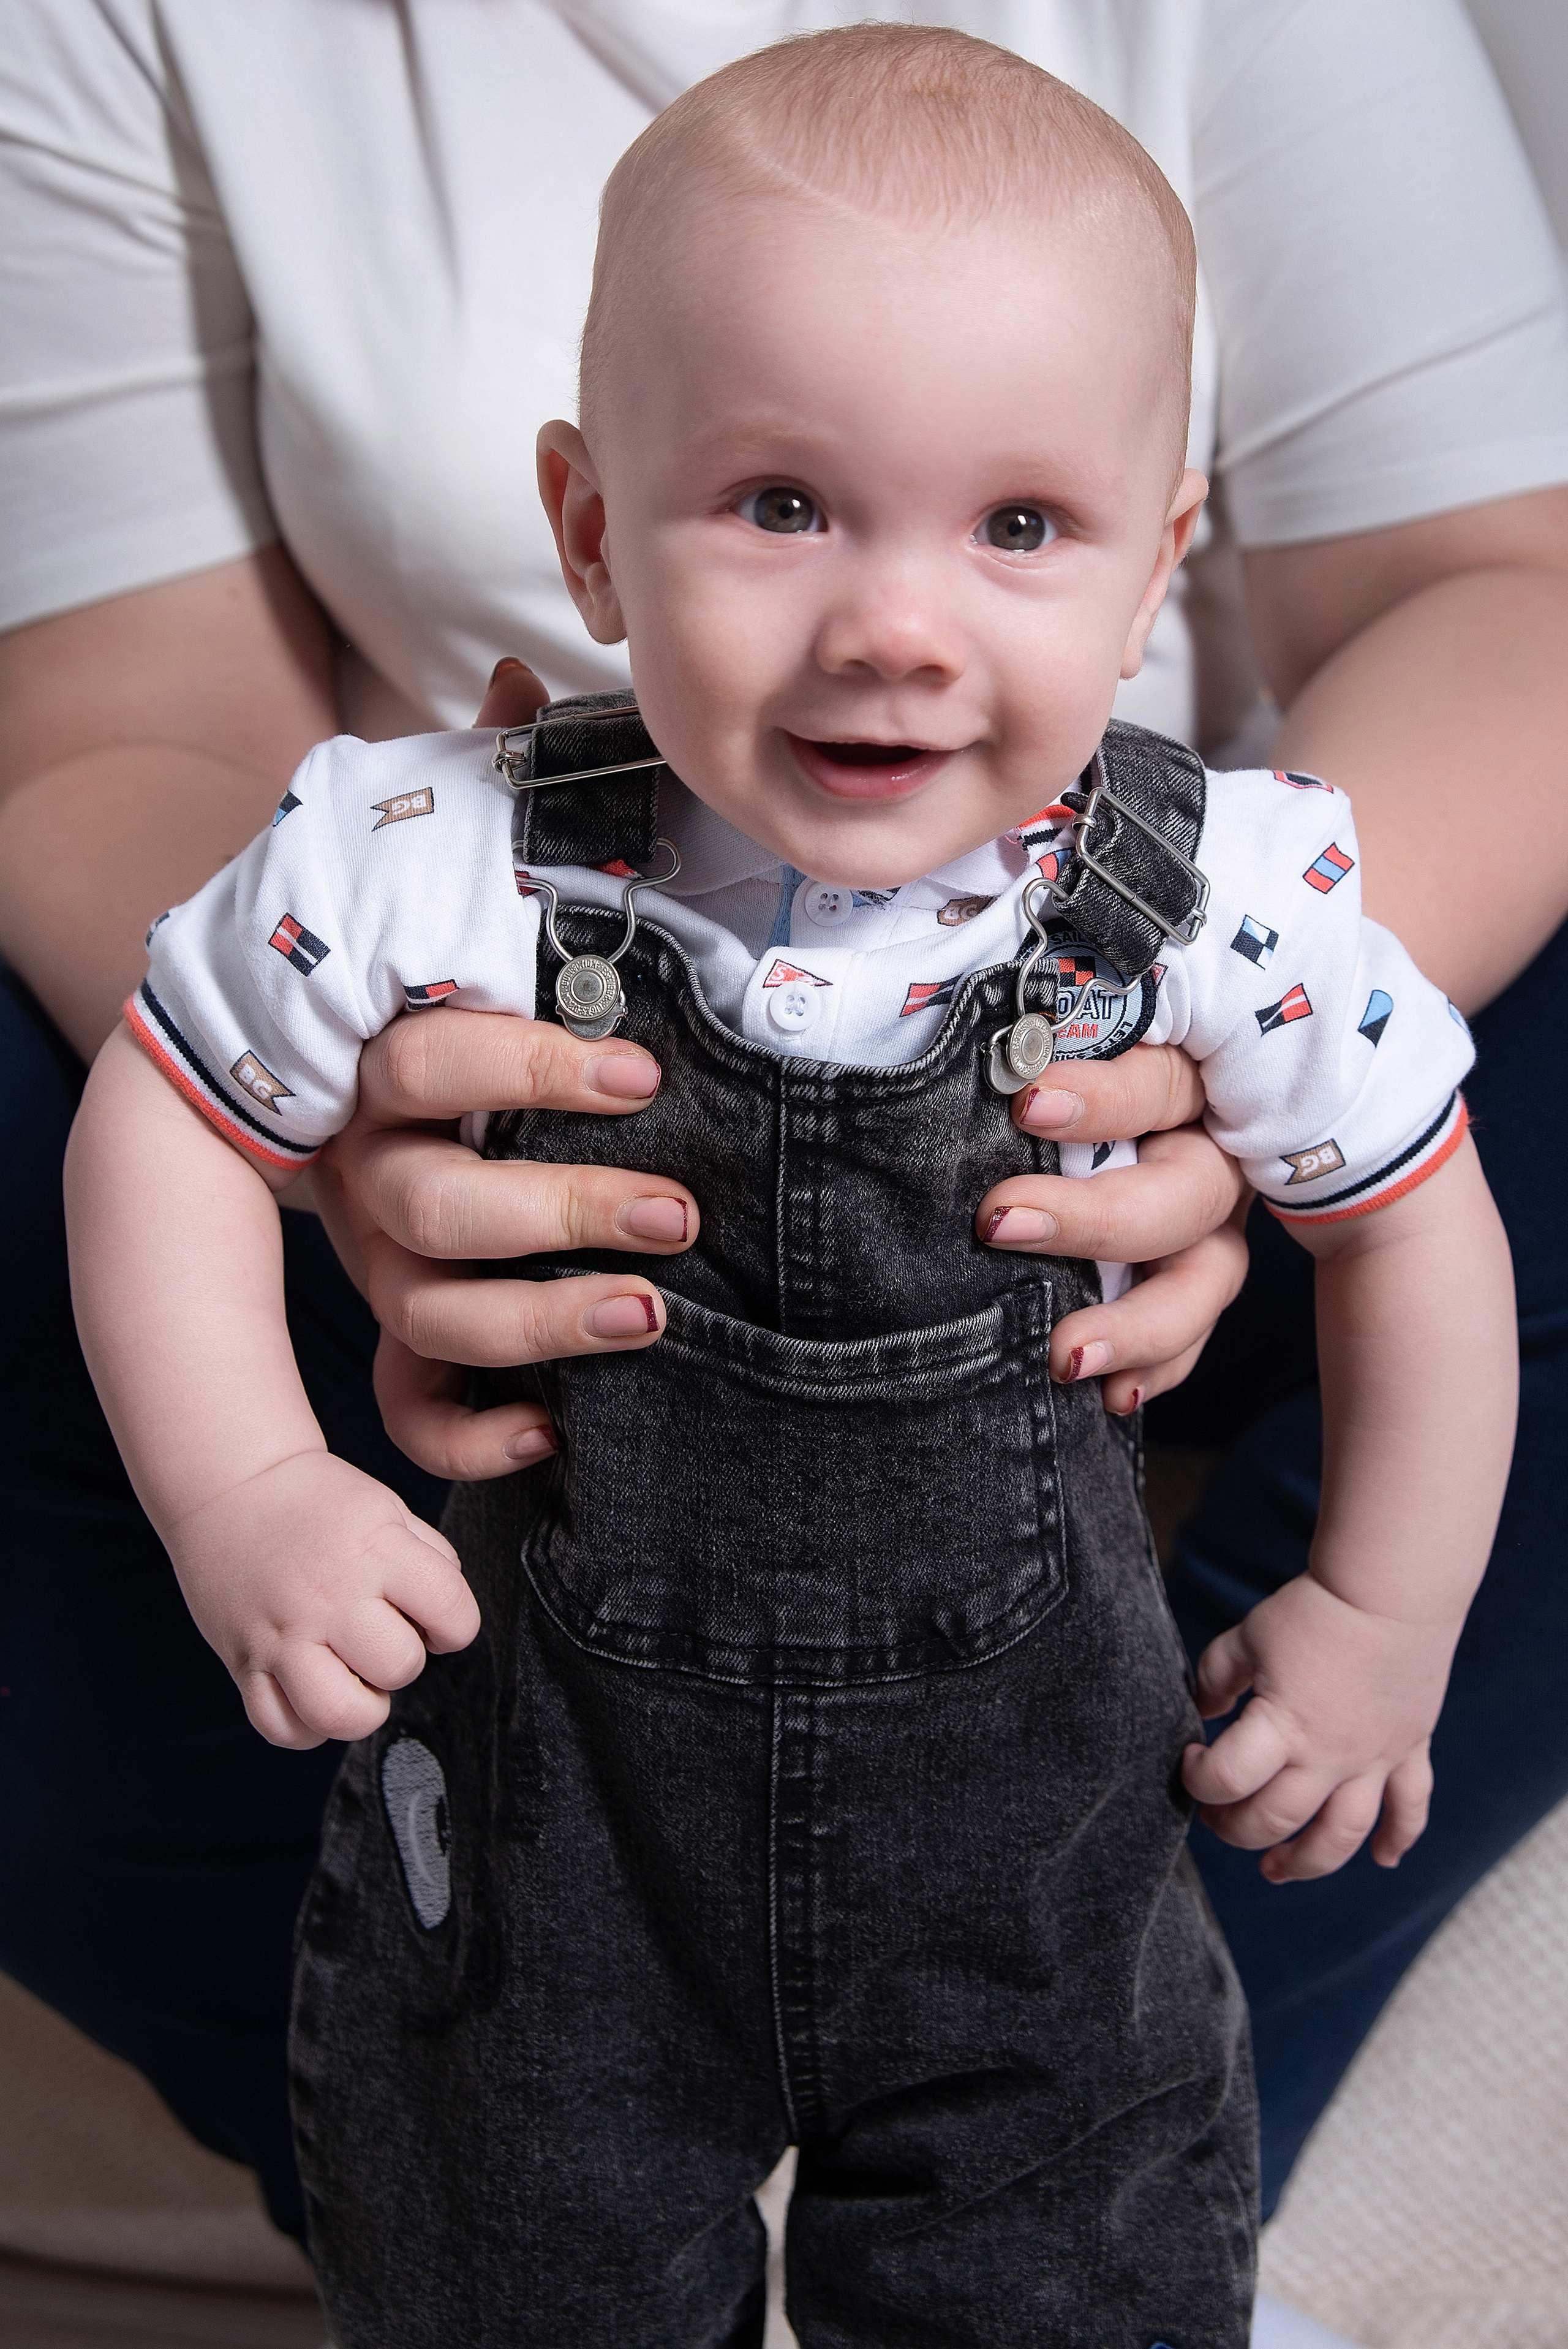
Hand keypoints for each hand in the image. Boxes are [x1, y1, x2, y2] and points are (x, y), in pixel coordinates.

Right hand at [166, 1451, 481, 1748]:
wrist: (230, 1487)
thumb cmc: (316, 1502)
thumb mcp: (388, 1509)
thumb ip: (432, 1559)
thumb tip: (449, 1619)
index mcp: (375, 1550)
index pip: (452, 1611)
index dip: (456, 1626)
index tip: (435, 1620)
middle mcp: (329, 1596)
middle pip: (400, 1667)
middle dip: (403, 1660)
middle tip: (382, 1638)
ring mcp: (282, 1634)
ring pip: (341, 1715)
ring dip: (361, 1706)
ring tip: (353, 1677)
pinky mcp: (243, 1662)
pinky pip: (283, 1728)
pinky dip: (307, 1725)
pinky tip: (313, 1690)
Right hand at [316, 658, 698, 1481]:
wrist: (319, 1078)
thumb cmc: (443, 987)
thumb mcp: (458, 893)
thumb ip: (496, 794)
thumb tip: (525, 667)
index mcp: (382, 1056)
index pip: (432, 1065)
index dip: (529, 1072)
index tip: (641, 1072)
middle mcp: (368, 1162)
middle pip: (432, 1206)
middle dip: (560, 1210)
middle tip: (681, 1213)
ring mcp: (377, 1253)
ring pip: (428, 1312)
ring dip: (541, 1324)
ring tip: (655, 1317)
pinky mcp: (398, 1328)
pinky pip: (408, 1409)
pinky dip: (470, 1438)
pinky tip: (555, 1436)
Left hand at [976, 1048, 1248, 1411]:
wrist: (1128, 1100)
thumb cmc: (1069, 1059)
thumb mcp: (1077, 1035)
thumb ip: (1048, 1038)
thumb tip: (995, 1052)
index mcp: (1188, 1078)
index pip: (1157, 1084)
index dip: (1101, 1098)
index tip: (1028, 1104)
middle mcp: (1212, 1152)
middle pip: (1182, 1193)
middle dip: (1093, 1219)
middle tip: (1000, 1224)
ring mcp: (1215, 1222)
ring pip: (1206, 1277)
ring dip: (1139, 1324)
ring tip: (1066, 1356)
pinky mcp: (1197, 1272)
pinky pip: (1195, 1331)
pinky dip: (1157, 1367)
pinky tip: (1114, 1396)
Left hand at [1182, 1571, 1459, 1881]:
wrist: (1390, 1591)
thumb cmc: (1314, 1611)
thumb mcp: (1248, 1637)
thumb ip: (1216, 1678)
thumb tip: (1201, 1712)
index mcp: (1282, 1727)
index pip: (1228, 1778)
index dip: (1198, 1779)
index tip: (1191, 1761)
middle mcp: (1328, 1757)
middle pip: (1276, 1819)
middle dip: (1237, 1829)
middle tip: (1218, 1819)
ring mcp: (1373, 1760)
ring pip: (1340, 1834)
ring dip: (1307, 1862)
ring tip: (1276, 1871)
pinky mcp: (1408, 1750)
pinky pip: (1410, 1807)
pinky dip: (1400, 1838)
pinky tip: (1384, 1860)